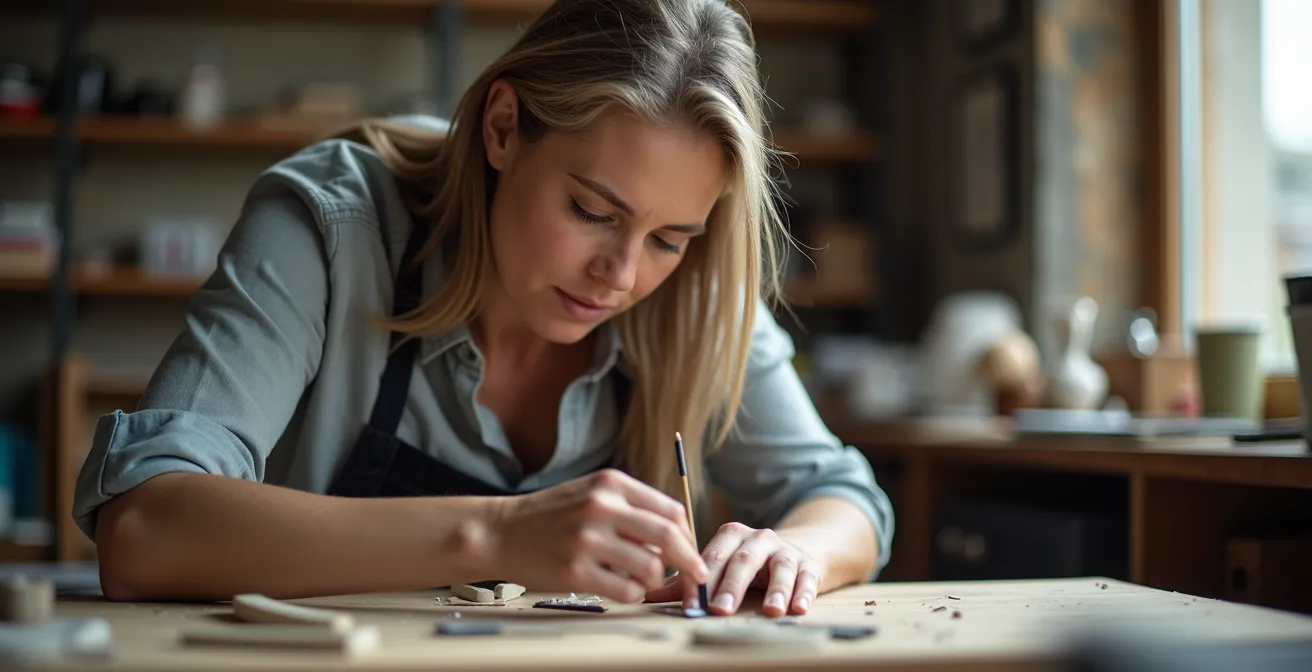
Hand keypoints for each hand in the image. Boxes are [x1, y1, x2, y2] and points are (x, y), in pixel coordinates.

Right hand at [487, 469, 708, 602]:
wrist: (501, 531)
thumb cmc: (552, 515)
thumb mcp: (592, 492)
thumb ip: (631, 506)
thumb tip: (678, 533)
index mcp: (611, 484)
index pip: (670, 510)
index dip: (688, 535)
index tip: (692, 551)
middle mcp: (600, 507)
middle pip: (667, 537)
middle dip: (689, 561)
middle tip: (695, 576)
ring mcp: (586, 540)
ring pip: (649, 567)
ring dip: (655, 580)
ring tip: (643, 581)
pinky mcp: (574, 571)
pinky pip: (625, 590)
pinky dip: (632, 594)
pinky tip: (621, 588)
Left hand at [644, 522, 822, 616]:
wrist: (796, 550)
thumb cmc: (747, 563)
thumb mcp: (719, 566)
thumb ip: (687, 582)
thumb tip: (647, 594)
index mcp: (731, 535)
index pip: (713, 556)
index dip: (701, 582)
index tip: (691, 606)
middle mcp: (758, 538)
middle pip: (743, 560)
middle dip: (732, 586)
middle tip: (721, 609)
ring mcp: (785, 550)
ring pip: (780, 567)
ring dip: (776, 589)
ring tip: (772, 611)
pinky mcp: (809, 564)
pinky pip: (808, 577)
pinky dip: (804, 593)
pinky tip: (800, 608)